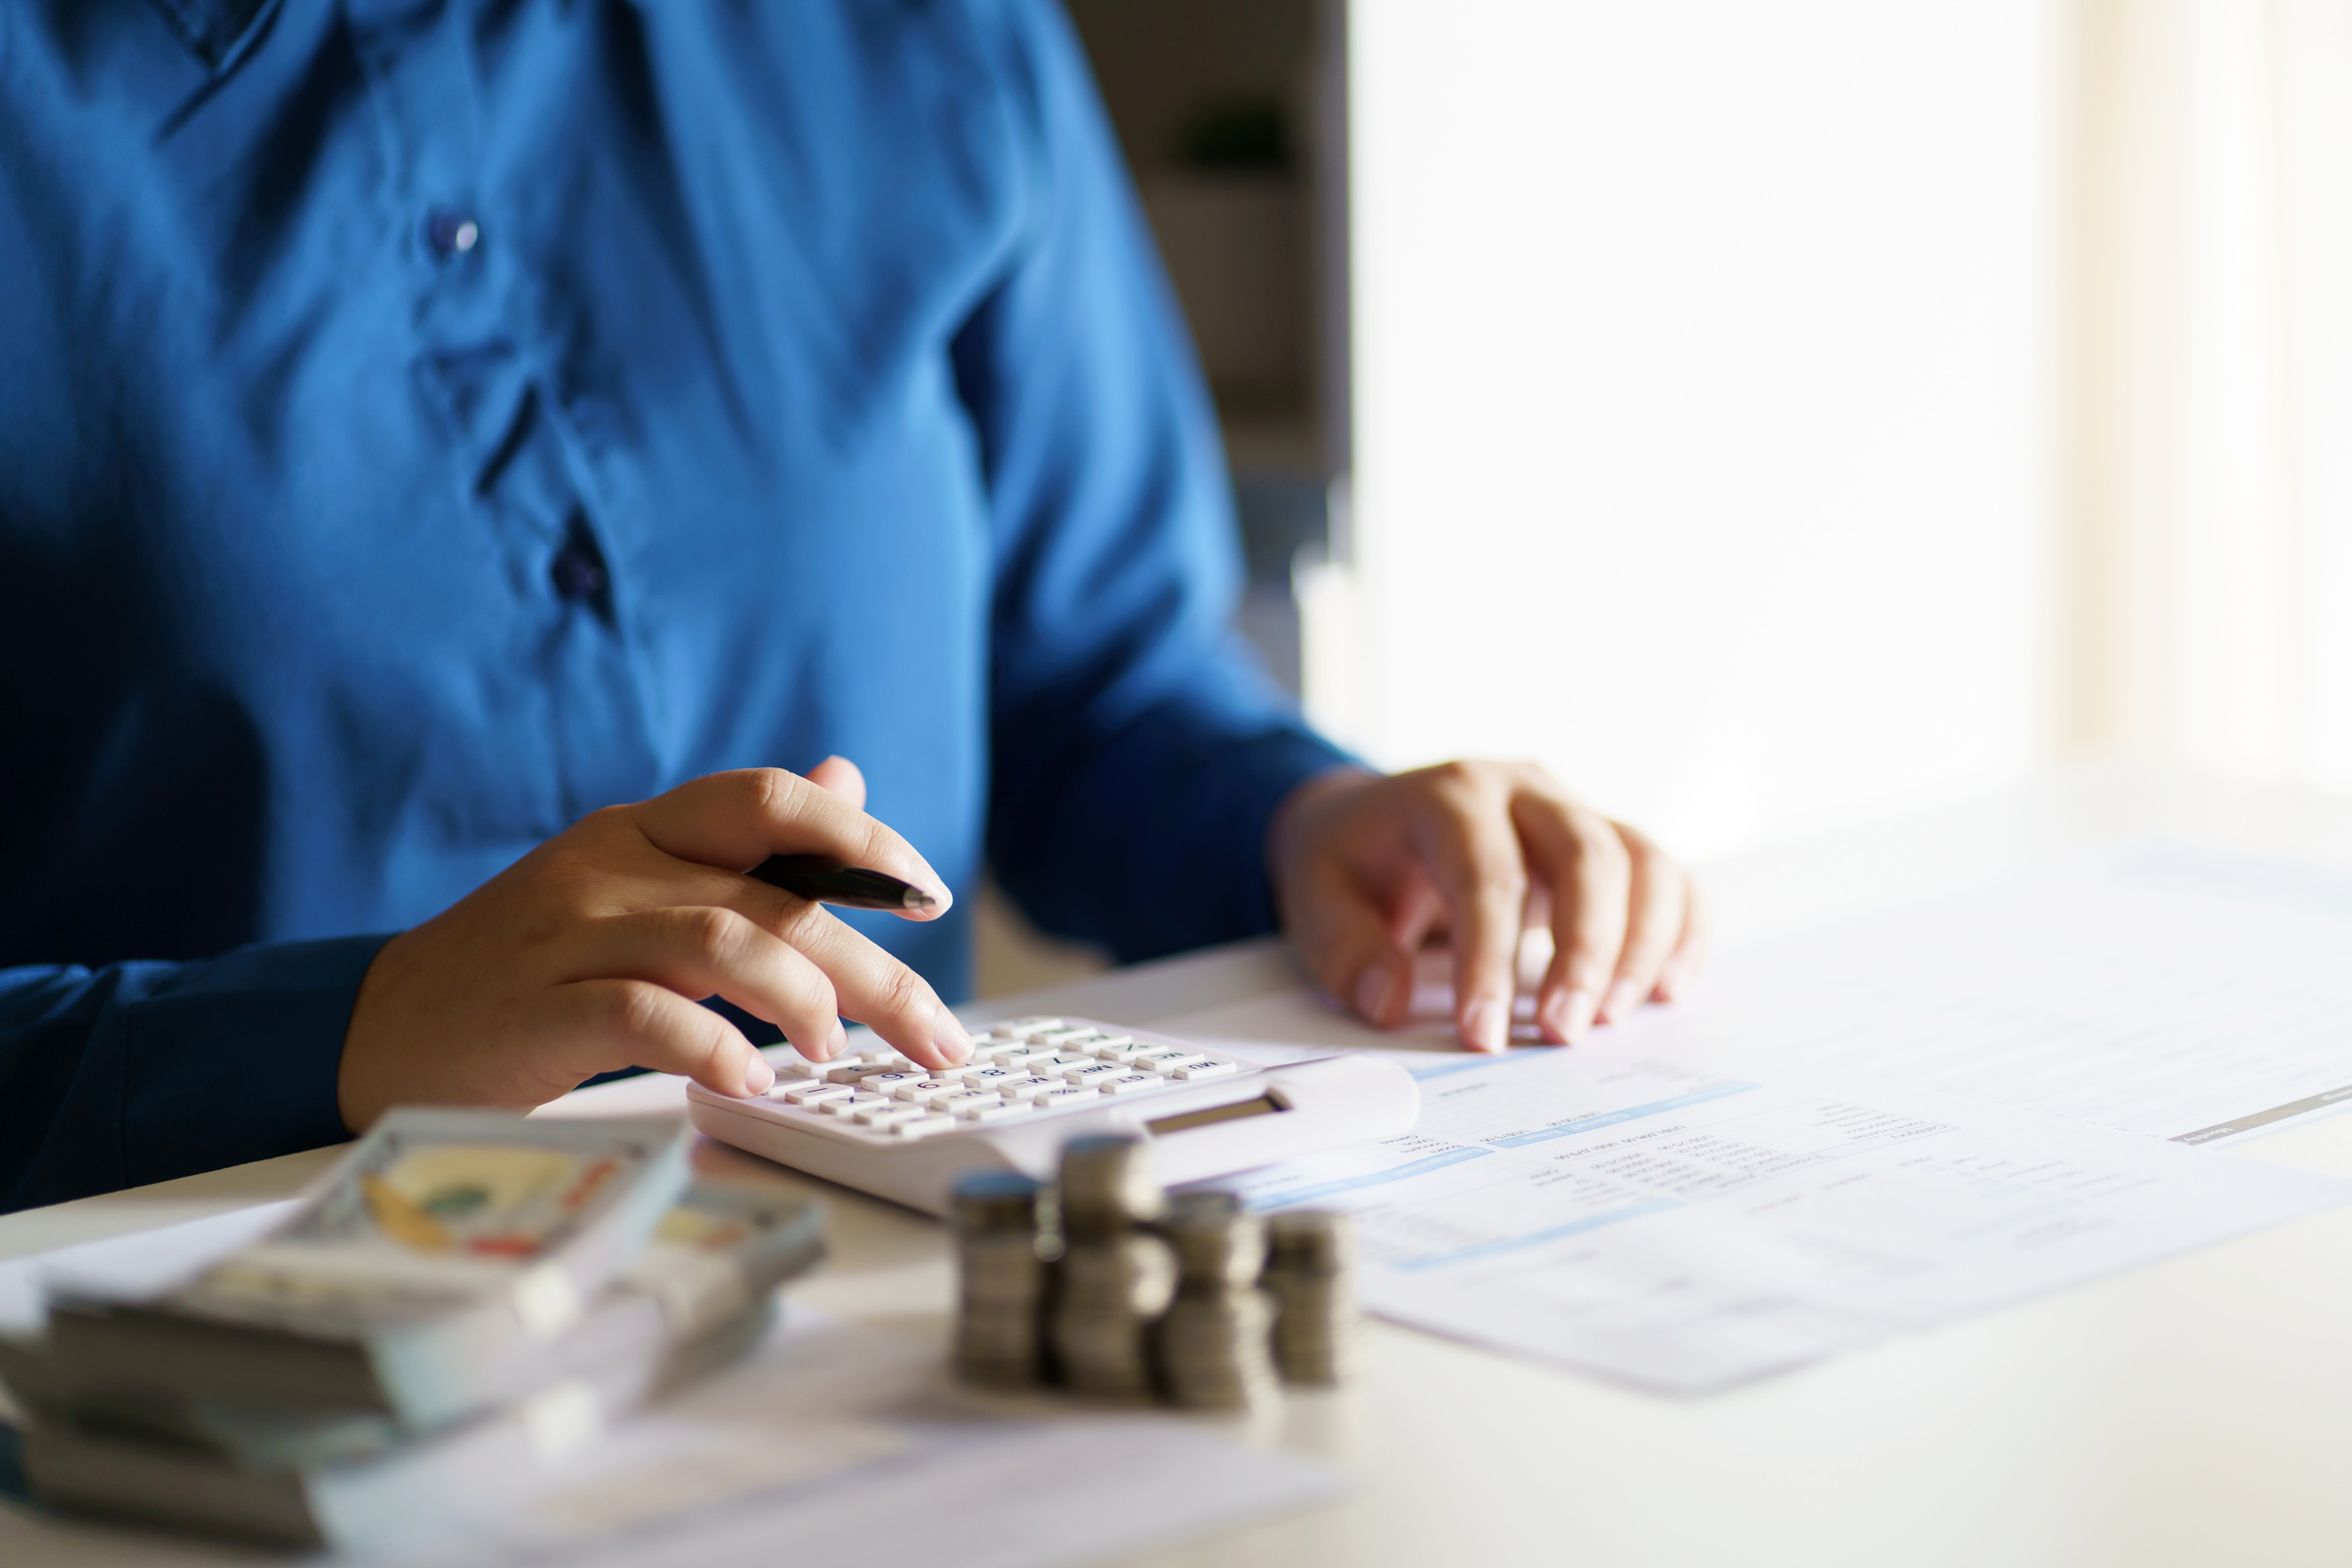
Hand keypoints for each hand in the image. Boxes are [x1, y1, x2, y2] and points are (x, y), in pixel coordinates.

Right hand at [337, 758, 971, 1130]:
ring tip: (840, 1056)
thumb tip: (843, 776)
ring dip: (804, 1000)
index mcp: (644, 831)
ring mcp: (569, 934)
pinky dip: (713, 1048)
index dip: (862, 839)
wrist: (373, 1028)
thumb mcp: (634, 886)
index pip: (770, 800)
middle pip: (775, 893)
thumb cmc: (524, 968)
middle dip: (874, 967)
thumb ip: (739, 843)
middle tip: (939, 1035)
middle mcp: (612, 867)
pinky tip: (752, 1081)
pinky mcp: (535, 1012)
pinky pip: (644, 1017)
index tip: (928, 900)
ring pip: (722, 940)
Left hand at [1269, 762, 1707, 1052]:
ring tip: (1610, 1021)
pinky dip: (1683, 932)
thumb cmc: (1352, 861)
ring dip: (1641, 946)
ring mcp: (1573, 809)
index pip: (1487, 874)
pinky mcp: (1606, 840)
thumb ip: (1346, 951)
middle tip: (1564, 1034)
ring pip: (1642, 861)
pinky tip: (1665, 991)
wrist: (1370, 818)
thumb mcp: (1317, 898)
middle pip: (1587, 854)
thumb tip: (1391, 1002)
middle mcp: (1523, 789)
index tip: (1484, 1035)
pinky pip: (1669, 876)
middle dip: (1585, 952)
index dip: (1490, 960)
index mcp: (1449, 794)